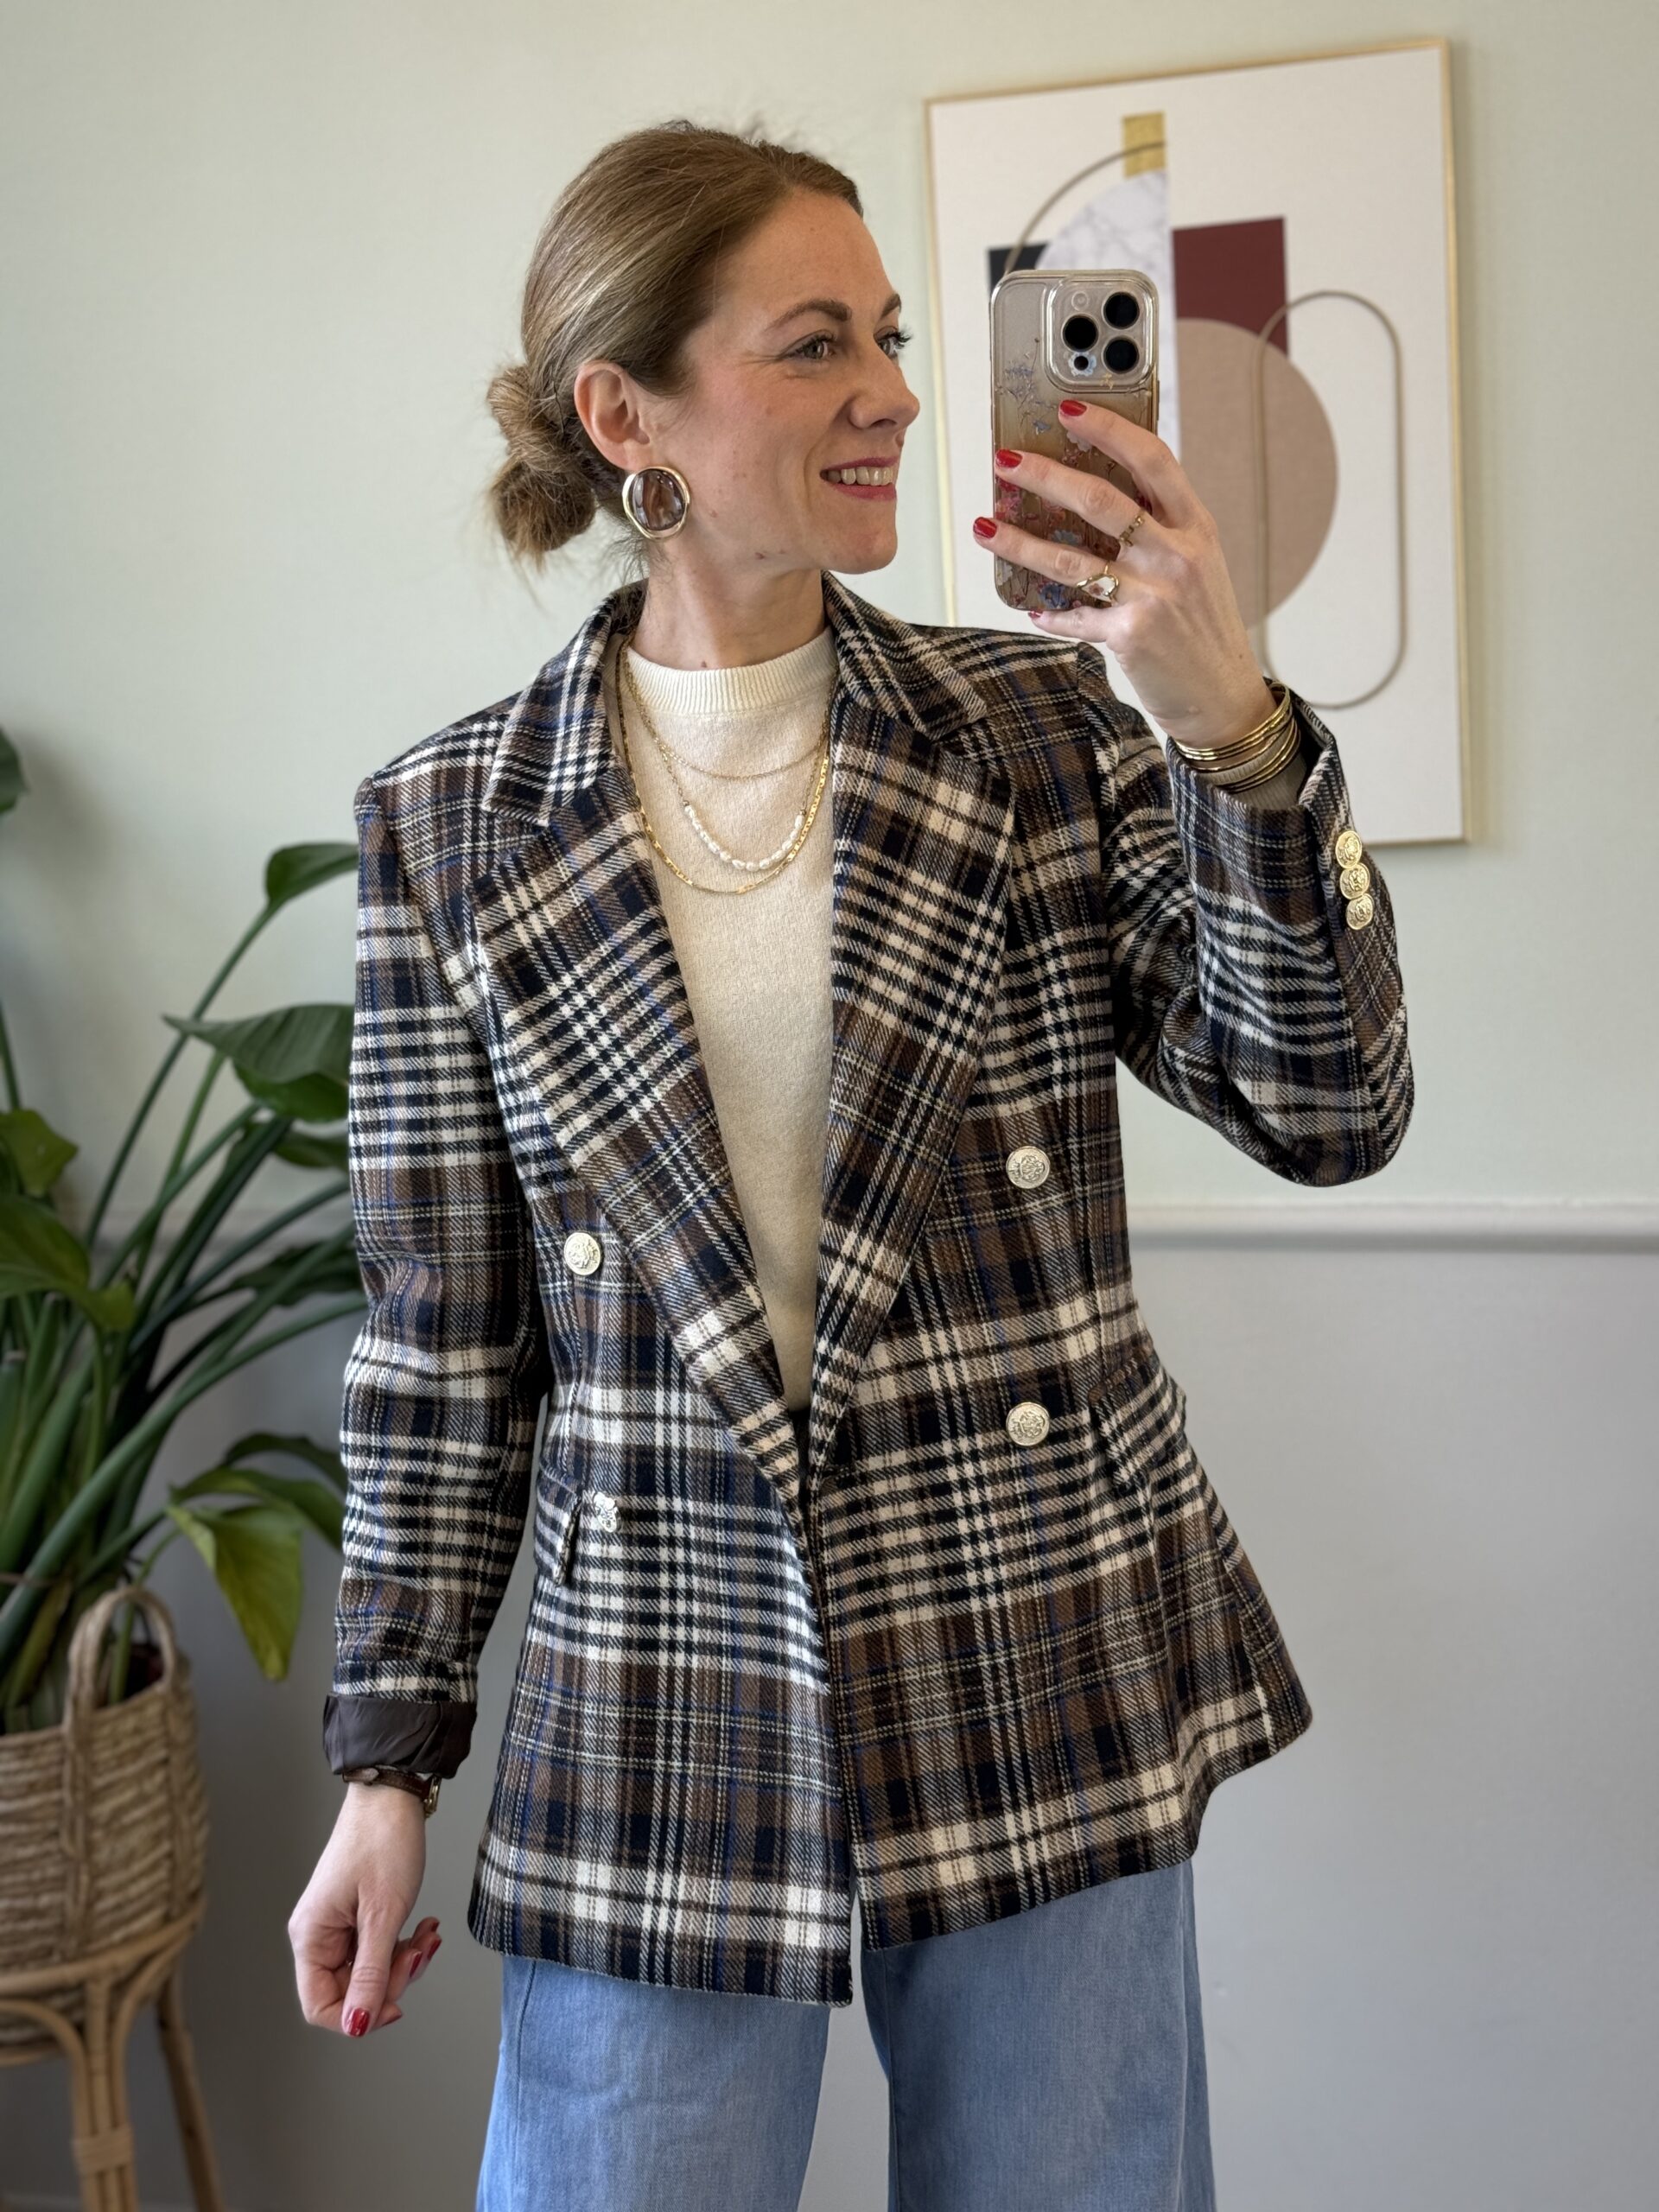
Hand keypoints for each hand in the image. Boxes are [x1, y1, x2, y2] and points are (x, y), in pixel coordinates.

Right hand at [288, 1783, 440, 2036]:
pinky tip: (426, 1926)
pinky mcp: (357, 1914)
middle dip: (392, 1981)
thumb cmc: (383, 1843)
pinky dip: (404, 1943)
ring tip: (428, 1935)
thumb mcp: (383, 1915)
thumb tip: (358, 2025)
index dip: (358, 2015)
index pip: (320, 2006)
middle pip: (349, 1991)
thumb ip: (371, 1974)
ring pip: (369, 1971)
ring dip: (404, 1961)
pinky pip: (378, 1948)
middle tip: (421, 1952)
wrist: (392, 1794)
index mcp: (311, 1937)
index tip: (398, 2004)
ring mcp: (337, 1925)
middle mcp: (318, 1935)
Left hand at [975, 399, 1274, 751]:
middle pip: (1101, 500)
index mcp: (1195, 525)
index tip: (1068, 410)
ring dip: (1020, 542)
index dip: (1109, 429)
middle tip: (1005, 461)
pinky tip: (1030, 609)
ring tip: (985, 527)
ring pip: (1071, 559)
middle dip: (1045, 475)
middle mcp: (1176, 554)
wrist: (1221, 694)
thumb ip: (1161, 526)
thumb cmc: (1203, 624)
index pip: (1152, 459)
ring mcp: (1153, 594)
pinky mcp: (1130, 634)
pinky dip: (1047, 613)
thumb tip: (1096, 490)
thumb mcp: (1199, 562)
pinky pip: (1073, 616)